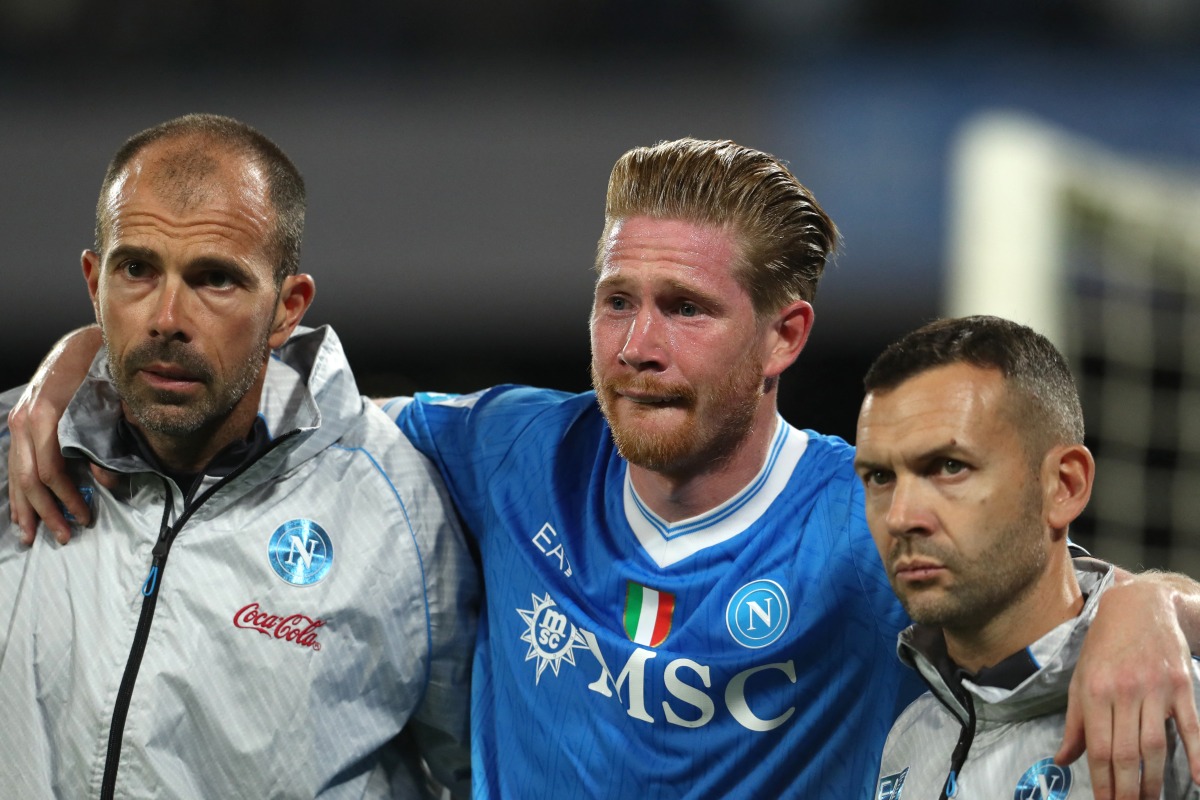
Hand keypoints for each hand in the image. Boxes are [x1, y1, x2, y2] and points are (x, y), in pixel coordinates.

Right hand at [7, 326, 103, 544]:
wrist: (83, 341)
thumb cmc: (101, 370)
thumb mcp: (112, 404)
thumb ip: (107, 443)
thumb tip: (106, 483)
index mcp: (46, 416)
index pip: (50, 471)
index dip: (67, 498)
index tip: (85, 518)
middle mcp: (25, 420)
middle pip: (28, 479)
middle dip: (45, 511)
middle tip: (62, 537)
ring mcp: (18, 420)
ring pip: (14, 475)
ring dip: (25, 508)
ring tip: (32, 535)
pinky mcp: (20, 422)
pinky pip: (13, 463)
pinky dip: (17, 490)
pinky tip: (21, 512)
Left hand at [1056, 573, 1199, 798]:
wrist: (1139, 606)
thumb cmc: (1104, 647)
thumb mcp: (1080, 679)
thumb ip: (1075, 723)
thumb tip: (1062, 760)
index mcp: (1094, 690)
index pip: (1098, 747)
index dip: (1102, 781)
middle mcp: (1124, 690)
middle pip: (1126, 752)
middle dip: (1127, 788)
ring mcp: (1156, 688)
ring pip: (1156, 744)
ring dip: (1155, 779)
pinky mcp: (1182, 685)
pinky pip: (1192, 725)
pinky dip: (1198, 754)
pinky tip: (1199, 780)